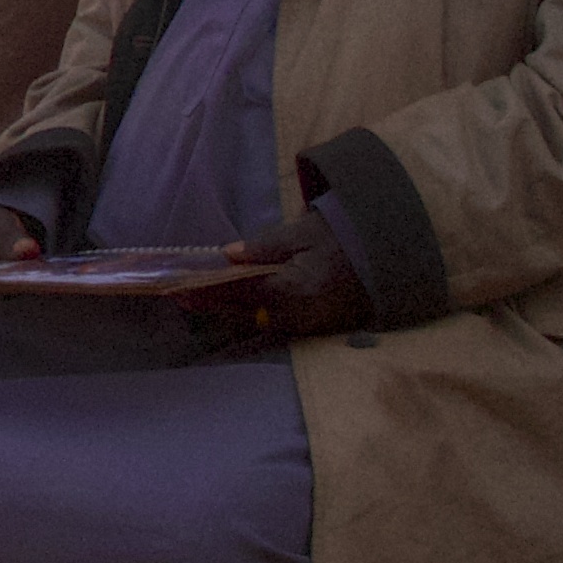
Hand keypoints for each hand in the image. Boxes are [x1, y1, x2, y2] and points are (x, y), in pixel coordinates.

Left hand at [189, 208, 373, 340]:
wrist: (386, 256)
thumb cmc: (343, 239)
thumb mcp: (302, 234)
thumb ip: (263, 248)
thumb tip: (227, 255)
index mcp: (291, 290)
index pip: (237, 292)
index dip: (205, 291)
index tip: (175, 290)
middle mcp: (296, 315)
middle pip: (242, 312)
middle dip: (211, 303)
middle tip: (179, 295)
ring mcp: (306, 325)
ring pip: (256, 320)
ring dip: (229, 309)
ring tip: (198, 299)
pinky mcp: (314, 327)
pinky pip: (275, 322)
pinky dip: (253, 312)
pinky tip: (236, 303)